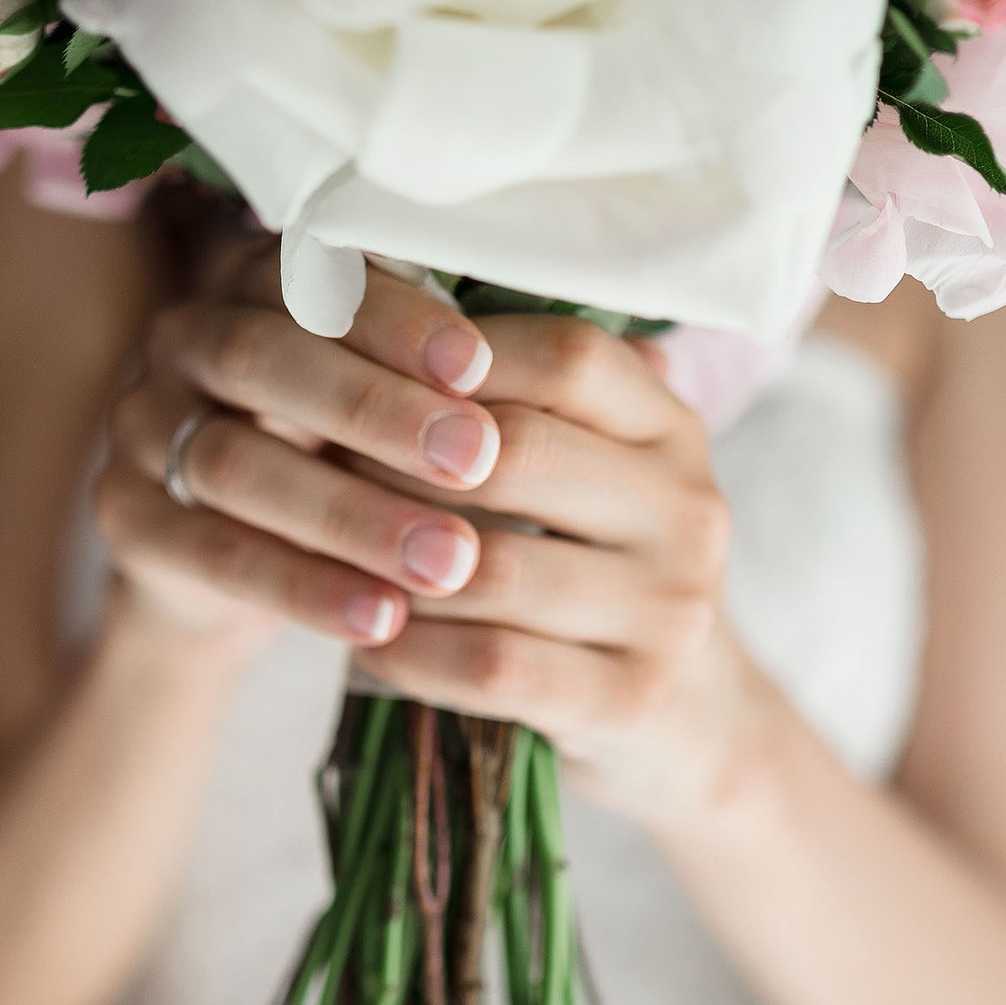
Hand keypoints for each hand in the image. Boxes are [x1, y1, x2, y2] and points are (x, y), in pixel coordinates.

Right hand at [95, 246, 503, 658]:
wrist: (238, 575)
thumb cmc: (350, 460)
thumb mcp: (404, 404)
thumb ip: (471, 372)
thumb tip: (627, 352)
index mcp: (258, 281)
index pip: (317, 277)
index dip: (398, 320)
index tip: (480, 367)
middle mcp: (187, 338)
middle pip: (265, 359)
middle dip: (378, 410)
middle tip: (476, 460)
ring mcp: (140, 426)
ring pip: (237, 463)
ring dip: (350, 513)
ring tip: (450, 561)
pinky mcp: (125, 519)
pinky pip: (212, 553)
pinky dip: (303, 587)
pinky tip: (383, 620)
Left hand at [348, 314, 750, 820]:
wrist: (681, 719)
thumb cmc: (588, 569)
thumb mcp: (581, 473)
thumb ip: (521, 397)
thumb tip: (385, 285)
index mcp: (672, 429)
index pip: (568, 356)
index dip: (454, 355)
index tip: (362, 365)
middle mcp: (690, 509)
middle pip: (518, 452)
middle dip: (395, 460)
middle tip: (315, 462)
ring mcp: (671, 609)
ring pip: (490, 567)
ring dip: (387, 563)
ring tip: (322, 552)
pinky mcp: (632, 699)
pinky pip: (491, 666)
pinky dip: (410, 650)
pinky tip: (364, 638)